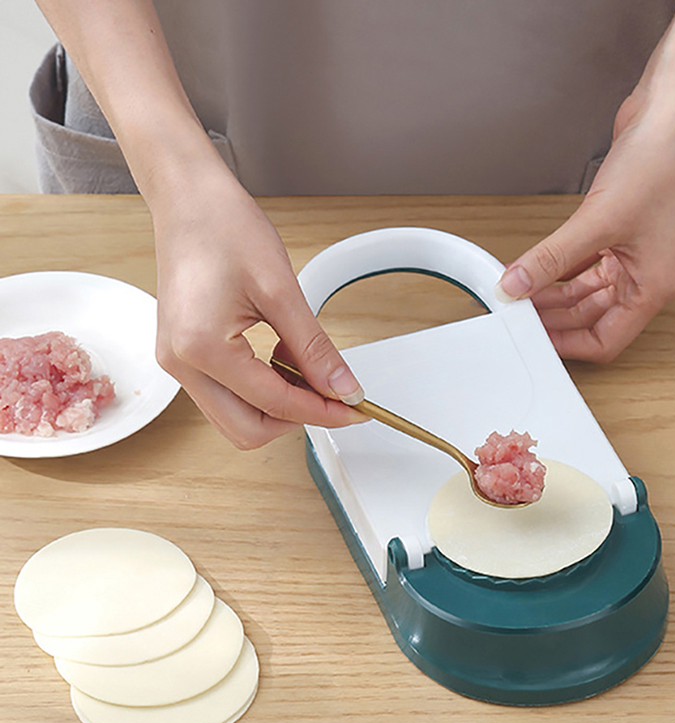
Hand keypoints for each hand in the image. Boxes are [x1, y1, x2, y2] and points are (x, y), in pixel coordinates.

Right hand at [152, 163, 363, 448]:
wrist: (187, 197)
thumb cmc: (223, 226)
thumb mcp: (281, 290)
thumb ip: (314, 348)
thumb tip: (342, 389)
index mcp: (201, 349)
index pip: (273, 404)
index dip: (321, 411)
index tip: (354, 409)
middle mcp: (181, 365)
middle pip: (247, 430)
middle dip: (296, 418)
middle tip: (334, 396)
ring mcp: (176, 362)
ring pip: (236, 418)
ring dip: (278, 405)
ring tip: (307, 368)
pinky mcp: (182, 355)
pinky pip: (226, 394)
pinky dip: (260, 388)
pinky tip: (282, 358)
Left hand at [498, 89, 674, 361]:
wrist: (673, 114)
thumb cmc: (661, 164)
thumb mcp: (597, 221)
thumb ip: (551, 258)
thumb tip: (516, 284)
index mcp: (653, 287)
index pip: (606, 339)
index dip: (568, 345)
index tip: (535, 341)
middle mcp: (645, 277)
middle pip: (591, 318)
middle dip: (554, 320)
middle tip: (517, 316)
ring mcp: (631, 255)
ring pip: (584, 293)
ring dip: (552, 296)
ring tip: (518, 296)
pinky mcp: (616, 234)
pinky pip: (582, 266)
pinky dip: (557, 271)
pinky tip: (532, 272)